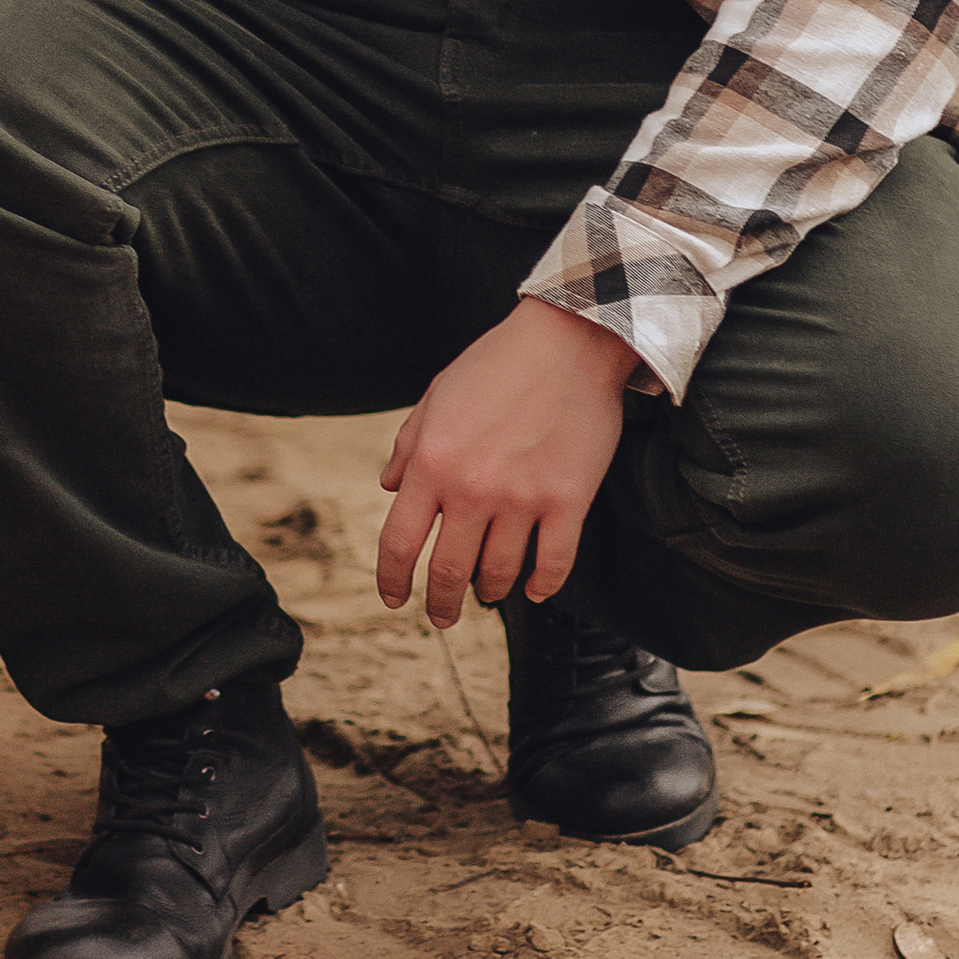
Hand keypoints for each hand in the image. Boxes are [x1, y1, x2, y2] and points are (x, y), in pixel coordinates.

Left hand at [375, 298, 638, 625]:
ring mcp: (523, 498)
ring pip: (500, 571)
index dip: (392, 580)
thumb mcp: (436, 396)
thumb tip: (389, 488)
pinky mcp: (569, 501)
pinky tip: (535, 590)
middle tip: (442, 617)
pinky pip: (553, 562)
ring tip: (488, 595)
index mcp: (431, 463)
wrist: (569, 341)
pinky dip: (542, 585)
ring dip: (490, 591)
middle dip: (441, 603)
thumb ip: (408, 446)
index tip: (395, 599)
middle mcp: (472, 488)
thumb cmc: (497, 364)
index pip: (400, 543)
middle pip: (448, 571)